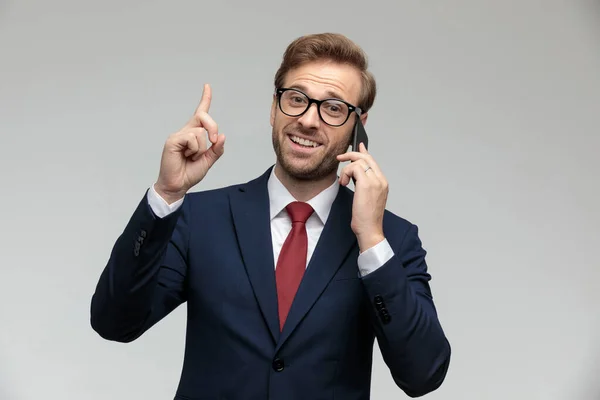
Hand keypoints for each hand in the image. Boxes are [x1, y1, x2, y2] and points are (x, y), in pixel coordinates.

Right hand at [155, 84, 225, 202]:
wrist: (178, 185)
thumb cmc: (190, 173)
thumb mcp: (209, 161)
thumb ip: (216, 150)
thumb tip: (222, 136)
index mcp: (194, 134)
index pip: (200, 113)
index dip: (205, 99)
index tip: (207, 86)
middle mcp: (186, 131)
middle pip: (204, 116)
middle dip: (213, 127)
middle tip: (214, 141)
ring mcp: (179, 135)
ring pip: (200, 131)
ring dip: (201, 149)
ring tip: (192, 157)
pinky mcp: (173, 140)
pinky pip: (192, 138)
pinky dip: (194, 150)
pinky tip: (186, 156)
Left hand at [337, 143, 387, 251]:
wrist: (370, 230)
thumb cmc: (366, 218)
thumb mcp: (366, 198)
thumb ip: (363, 184)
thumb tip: (355, 174)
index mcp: (382, 183)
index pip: (373, 161)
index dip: (364, 152)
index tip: (358, 146)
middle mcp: (381, 180)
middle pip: (367, 157)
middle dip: (352, 154)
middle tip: (340, 158)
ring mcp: (375, 181)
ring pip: (359, 161)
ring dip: (347, 169)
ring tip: (344, 182)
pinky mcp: (366, 184)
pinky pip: (354, 168)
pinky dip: (346, 173)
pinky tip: (344, 183)